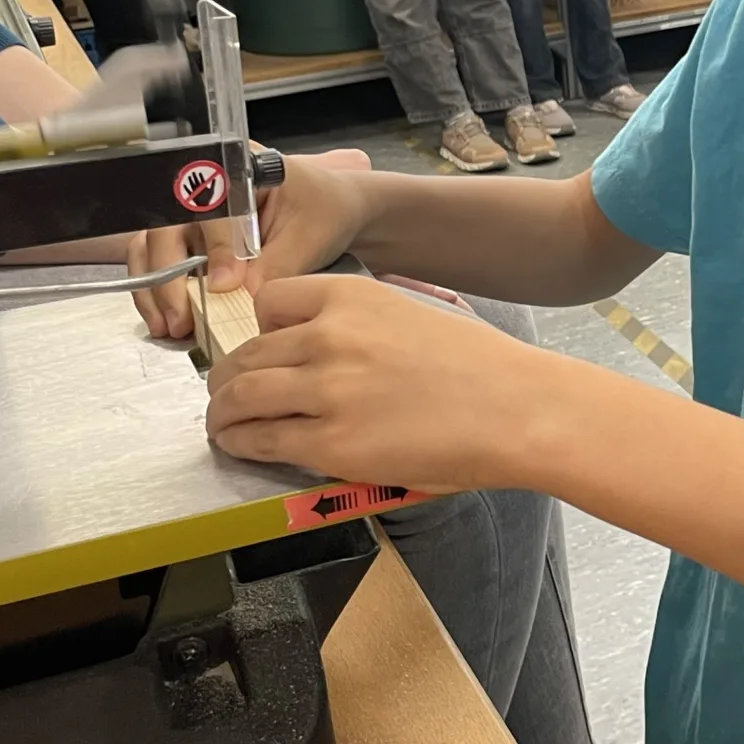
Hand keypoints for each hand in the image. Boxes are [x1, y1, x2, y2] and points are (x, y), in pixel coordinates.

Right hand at [128, 149, 375, 341]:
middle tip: (180, 318)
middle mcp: (204, 185)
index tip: (222, 285)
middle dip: (167, 277)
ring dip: (155, 288)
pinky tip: (170, 320)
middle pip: (165, 227)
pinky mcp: (190, 238)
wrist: (336, 210)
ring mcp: (192, 212)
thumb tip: (241, 297)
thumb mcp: (309, 237)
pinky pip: (161, 263)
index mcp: (238, 168)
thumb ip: (275, 264)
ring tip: (170, 326)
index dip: (212, 246)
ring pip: (152, 247)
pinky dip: (161, 292)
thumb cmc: (326, 211)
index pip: (209, 206)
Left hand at [205, 274, 545, 490]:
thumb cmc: (484, 369)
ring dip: (223, 414)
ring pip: (241, 396)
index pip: (270, 302)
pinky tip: (240, 447)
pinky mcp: (329, 443)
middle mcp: (329, 336)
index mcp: (352, 296)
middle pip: (246, 353)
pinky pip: (260, 441)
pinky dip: (240, 444)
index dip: (261, 331)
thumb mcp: (415, 315)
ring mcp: (325, 391)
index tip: (262, 349)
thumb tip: (324, 351)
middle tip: (227, 395)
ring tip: (223, 425)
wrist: (520, 410)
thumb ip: (362, 325)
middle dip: (227, 377)